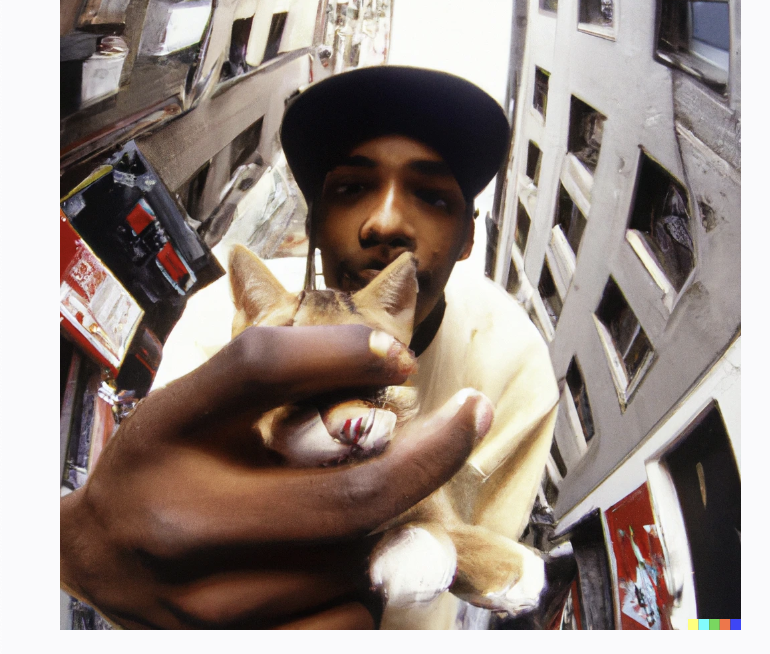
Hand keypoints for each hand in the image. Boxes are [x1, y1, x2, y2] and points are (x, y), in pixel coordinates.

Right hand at [61, 325, 489, 628]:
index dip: (347, 353)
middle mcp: (181, 524)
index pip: (261, 369)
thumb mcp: (196, 407)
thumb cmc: (161, 472)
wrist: (92, 562)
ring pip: (360, 565)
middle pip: (351, 497)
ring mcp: (207, 602)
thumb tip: (390, 363)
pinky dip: (365, 591)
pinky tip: (337, 568)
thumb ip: (278, 374)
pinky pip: (350, 621)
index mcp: (165, 440)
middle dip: (432, 460)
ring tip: (365, 513)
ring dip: (391, 534)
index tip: (402, 359)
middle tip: (469, 422)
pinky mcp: (234, 649)